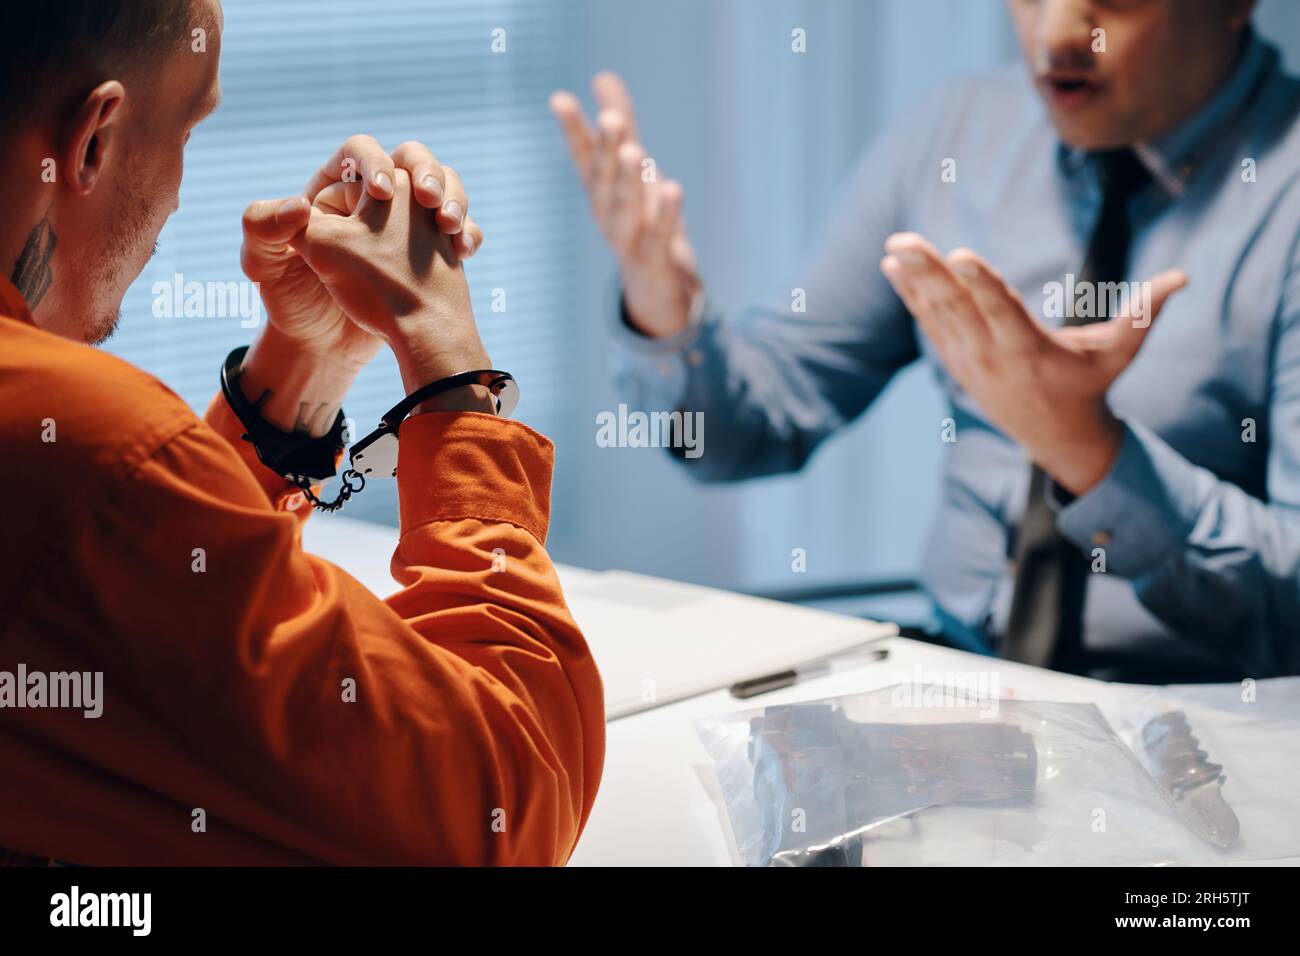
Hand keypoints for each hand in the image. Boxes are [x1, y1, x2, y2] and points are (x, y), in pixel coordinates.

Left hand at [241, 136, 483, 364]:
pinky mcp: (430, 249)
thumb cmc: (294, 304)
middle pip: (413, 159)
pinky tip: (463, 252)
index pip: (360, 152)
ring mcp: (407, 224)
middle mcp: (374, 201)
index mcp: (334, 190)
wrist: (332, 349)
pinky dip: (468, 233)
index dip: (374, 162)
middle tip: (432, 203)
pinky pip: (460, 227)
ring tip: (451, 226)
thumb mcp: (265, 264)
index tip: (380, 193)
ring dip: (456, 198)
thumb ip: (263, 226)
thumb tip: (299, 203)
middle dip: (430, 173)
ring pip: (444, 186)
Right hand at [550, 72, 698, 337]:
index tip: (560, 99)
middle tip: (612, 118)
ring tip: (634, 152)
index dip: (573, 129)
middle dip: (607, 148)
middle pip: (604, 178)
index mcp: (599, 188)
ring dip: (628, 180)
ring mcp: (627, 236)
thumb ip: (620, 124)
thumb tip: (603, 76)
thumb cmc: (640, 215)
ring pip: (625, 207)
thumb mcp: (630, 167)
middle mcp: (606, 211)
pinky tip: (673, 188)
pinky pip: (658, 235)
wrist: (655, 282)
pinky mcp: (652, 257)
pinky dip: (665, 214)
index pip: (583, 155)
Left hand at [879, 233, 1187, 494]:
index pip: (1001, 312)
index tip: (960, 253)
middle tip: (904, 242)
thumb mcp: (1119, 355)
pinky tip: (891, 266)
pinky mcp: (956, 360)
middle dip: (930, 274)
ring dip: (913, 280)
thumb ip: (1143, 315)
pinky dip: (910, 296)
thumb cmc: (1091, 386)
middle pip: (957, 309)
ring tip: (893, 246)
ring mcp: (969, 360)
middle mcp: (992, 356)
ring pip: (936, 315)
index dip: (980, 283)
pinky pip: (929, 323)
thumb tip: (1183, 278)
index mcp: (1030, 351)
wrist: (1055, 437)